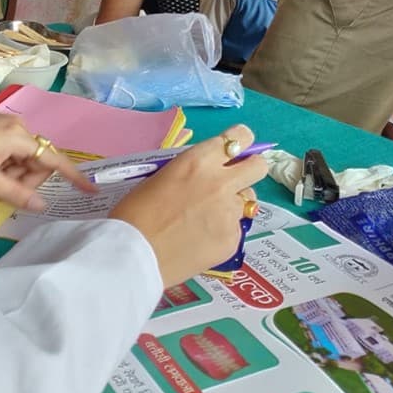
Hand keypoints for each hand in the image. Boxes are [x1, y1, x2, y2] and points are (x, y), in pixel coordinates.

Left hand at [0, 111, 95, 210]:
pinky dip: (6, 164)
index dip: (73, 175)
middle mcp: (18, 126)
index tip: (91, 189)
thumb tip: (43, 206)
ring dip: (15, 173)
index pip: (54, 159)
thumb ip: (15, 193)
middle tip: (2, 190)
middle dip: (28, 179)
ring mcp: (6, 124)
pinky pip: (13, 149)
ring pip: (25, 157)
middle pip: (39, 159)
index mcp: (18, 136)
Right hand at [110, 125, 267, 287]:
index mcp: (199, 160)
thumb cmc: (137, 210)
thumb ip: (191, 170)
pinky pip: (236, 228)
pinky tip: (202, 238)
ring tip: (208, 216)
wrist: (135, 254)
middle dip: (249, 170)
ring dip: (233, 203)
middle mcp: (221, 182)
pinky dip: (223, 230)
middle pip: (258, 166)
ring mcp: (230, 212)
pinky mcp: (232, 239)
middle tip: (233, 180)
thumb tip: (205, 172)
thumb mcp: (163, 175)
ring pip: (247, 200)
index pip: (240, 137)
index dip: (239, 142)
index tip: (233, 151)